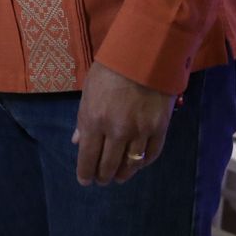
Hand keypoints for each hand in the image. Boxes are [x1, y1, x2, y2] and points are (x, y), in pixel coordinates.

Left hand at [72, 61, 175, 185]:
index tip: (85, 181)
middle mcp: (116, 130)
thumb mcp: (89, 91)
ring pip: (131, 165)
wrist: (144, 55)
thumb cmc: (110, 70)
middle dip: (103, 177)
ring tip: (119, 178)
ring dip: (123, 174)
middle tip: (102, 180)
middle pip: (109, 165)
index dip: (85, 173)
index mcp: (93, 120)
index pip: (87, 157)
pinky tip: (137, 164)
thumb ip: (83, 118)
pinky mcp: (159, 129)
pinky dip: (143, 163)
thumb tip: (77, 141)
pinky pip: (151, 154)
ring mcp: (139, 131)